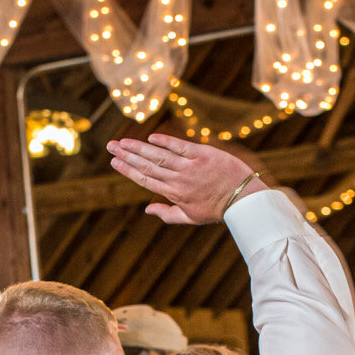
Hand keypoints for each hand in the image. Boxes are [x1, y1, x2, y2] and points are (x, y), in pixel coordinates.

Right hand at [106, 134, 265, 223]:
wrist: (243, 199)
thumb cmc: (217, 209)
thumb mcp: (191, 217)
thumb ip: (167, 213)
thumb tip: (146, 209)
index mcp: (174, 194)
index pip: (145, 180)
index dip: (128, 170)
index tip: (114, 162)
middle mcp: (179, 180)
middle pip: (147, 166)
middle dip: (127, 156)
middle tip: (110, 147)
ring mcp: (190, 166)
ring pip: (159, 156)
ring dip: (139, 148)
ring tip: (122, 141)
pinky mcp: (203, 154)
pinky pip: (181, 146)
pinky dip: (165, 141)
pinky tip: (151, 137)